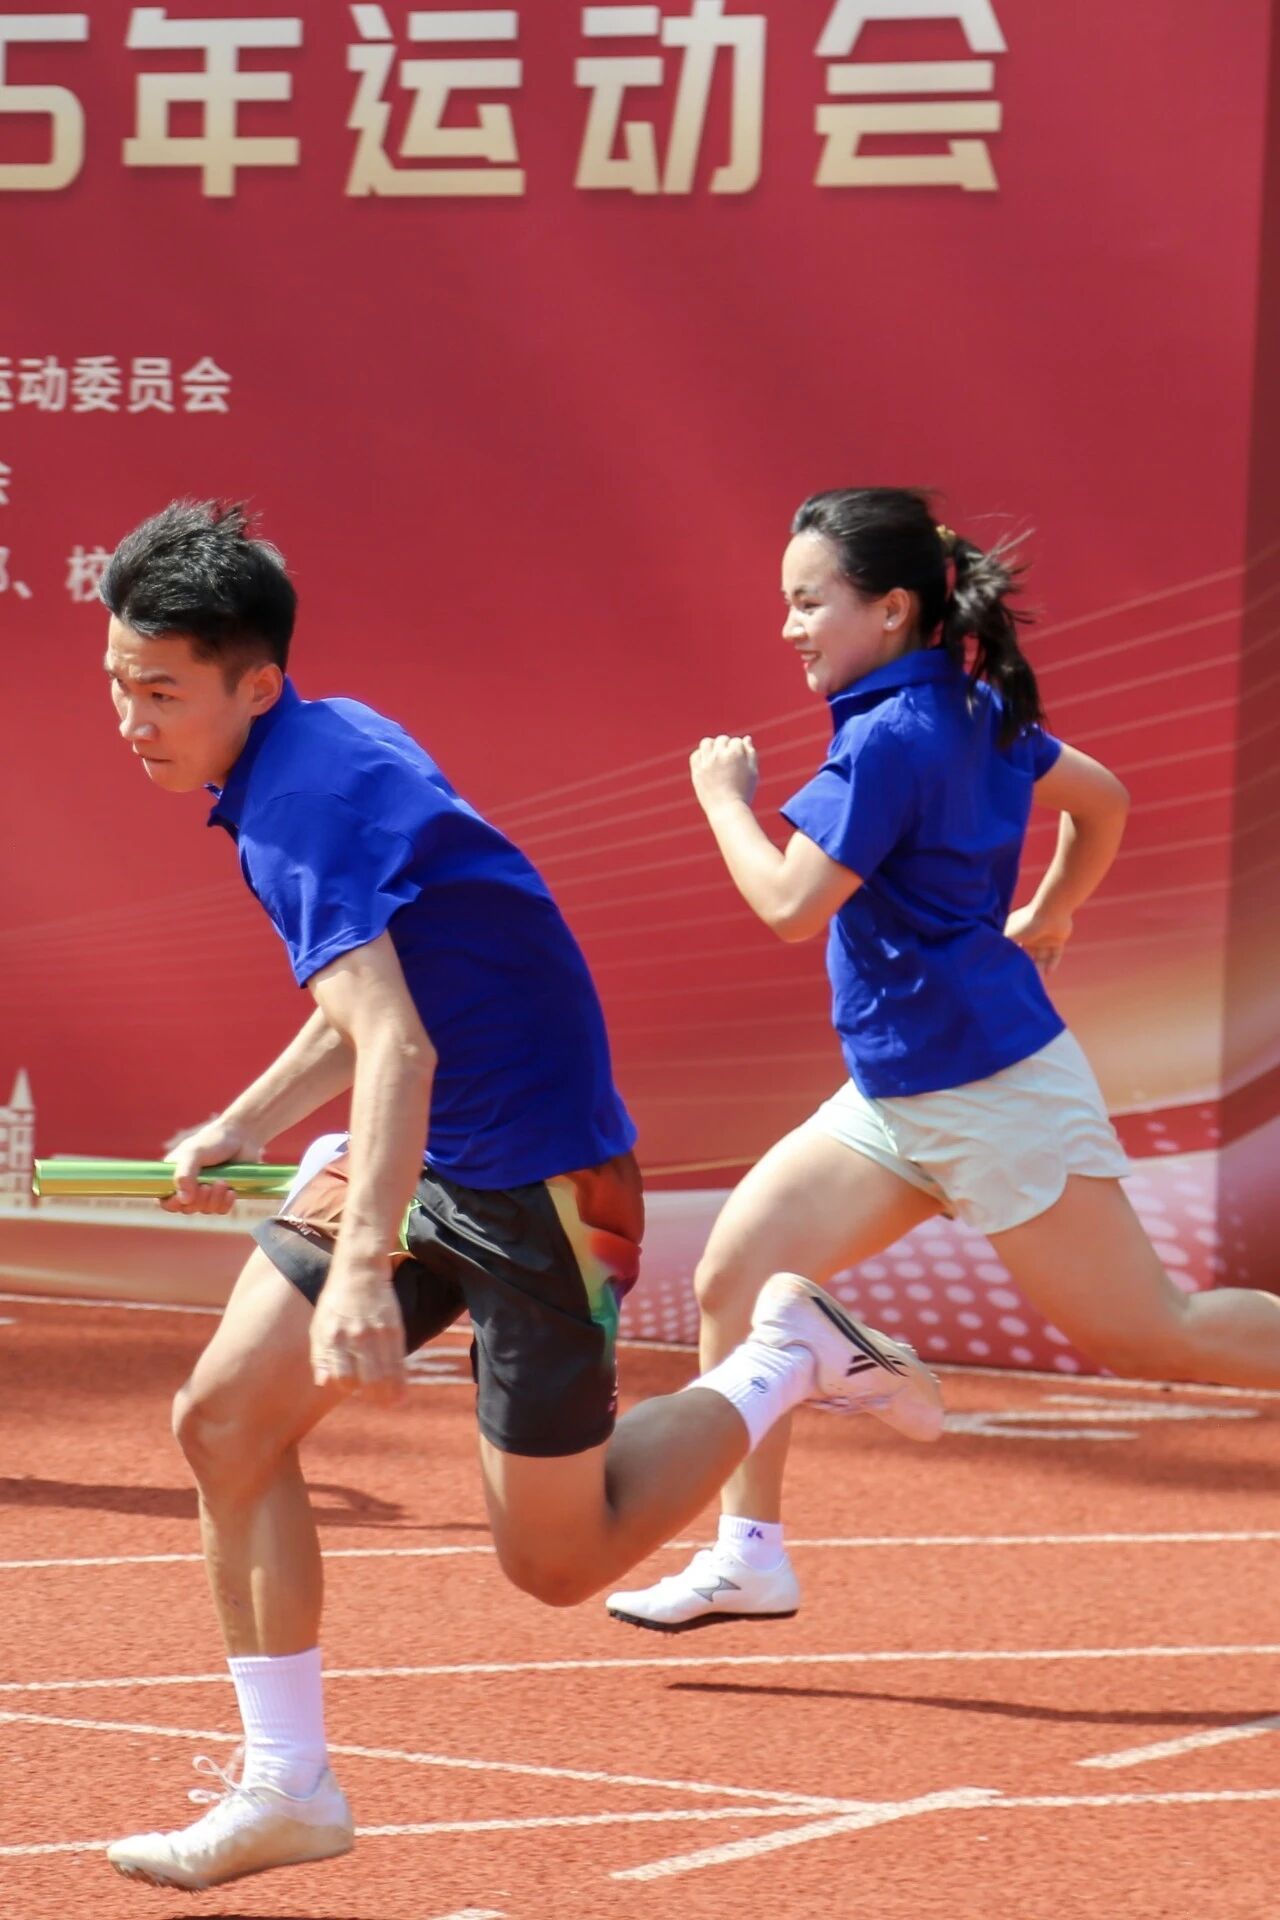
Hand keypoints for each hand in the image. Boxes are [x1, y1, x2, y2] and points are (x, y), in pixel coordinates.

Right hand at [162, 1117, 264, 1215]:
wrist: (242, 1136)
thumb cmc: (214, 1141)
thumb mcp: (194, 1153)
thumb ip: (185, 1174)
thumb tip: (184, 1200)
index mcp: (174, 1175)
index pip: (164, 1200)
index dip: (173, 1204)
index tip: (185, 1198)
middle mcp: (188, 1186)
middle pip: (186, 1208)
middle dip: (198, 1200)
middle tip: (208, 1185)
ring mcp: (207, 1191)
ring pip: (205, 1210)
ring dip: (214, 1200)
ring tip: (222, 1181)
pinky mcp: (223, 1194)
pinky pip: (221, 1210)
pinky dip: (226, 1203)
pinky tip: (231, 1191)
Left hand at [310, 1258, 405, 1404]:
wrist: (360, 1271)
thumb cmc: (336, 1301)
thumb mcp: (318, 1326)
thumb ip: (320, 1355)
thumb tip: (323, 1382)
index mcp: (333, 1339)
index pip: (342, 1379)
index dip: (347, 1387)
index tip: (352, 1385)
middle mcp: (355, 1338)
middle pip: (367, 1381)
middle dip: (372, 1395)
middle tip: (374, 1397)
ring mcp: (376, 1333)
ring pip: (386, 1375)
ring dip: (389, 1393)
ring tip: (391, 1401)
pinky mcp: (394, 1328)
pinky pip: (399, 1361)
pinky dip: (401, 1380)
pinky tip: (402, 1392)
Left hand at [691, 734, 758, 813]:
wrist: (727, 810)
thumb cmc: (744, 792)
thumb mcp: (753, 773)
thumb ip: (751, 753)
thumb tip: (746, 738)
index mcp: (735, 753)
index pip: (737, 741)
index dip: (740, 751)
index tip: (740, 763)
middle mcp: (719, 755)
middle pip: (722, 740)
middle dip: (727, 747)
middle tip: (729, 762)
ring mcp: (706, 762)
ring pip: (707, 742)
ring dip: (712, 746)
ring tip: (717, 757)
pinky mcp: (697, 771)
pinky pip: (695, 755)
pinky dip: (701, 755)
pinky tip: (707, 763)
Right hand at [1005, 901, 1073, 975]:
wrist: (1050, 912)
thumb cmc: (1026, 922)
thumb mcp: (1009, 935)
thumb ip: (1003, 946)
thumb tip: (992, 959)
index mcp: (1019, 932)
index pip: (1015, 949)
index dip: (1013, 959)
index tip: (1010, 972)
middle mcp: (1031, 935)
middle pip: (1029, 955)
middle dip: (1027, 966)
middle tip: (1024, 979)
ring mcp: (1045, 938)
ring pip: (1042, 957)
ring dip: (1039, 967)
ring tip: (1037, 978)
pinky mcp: (1058, 940)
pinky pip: (1055, 954)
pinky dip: (1052, 963)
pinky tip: (1048, 972)